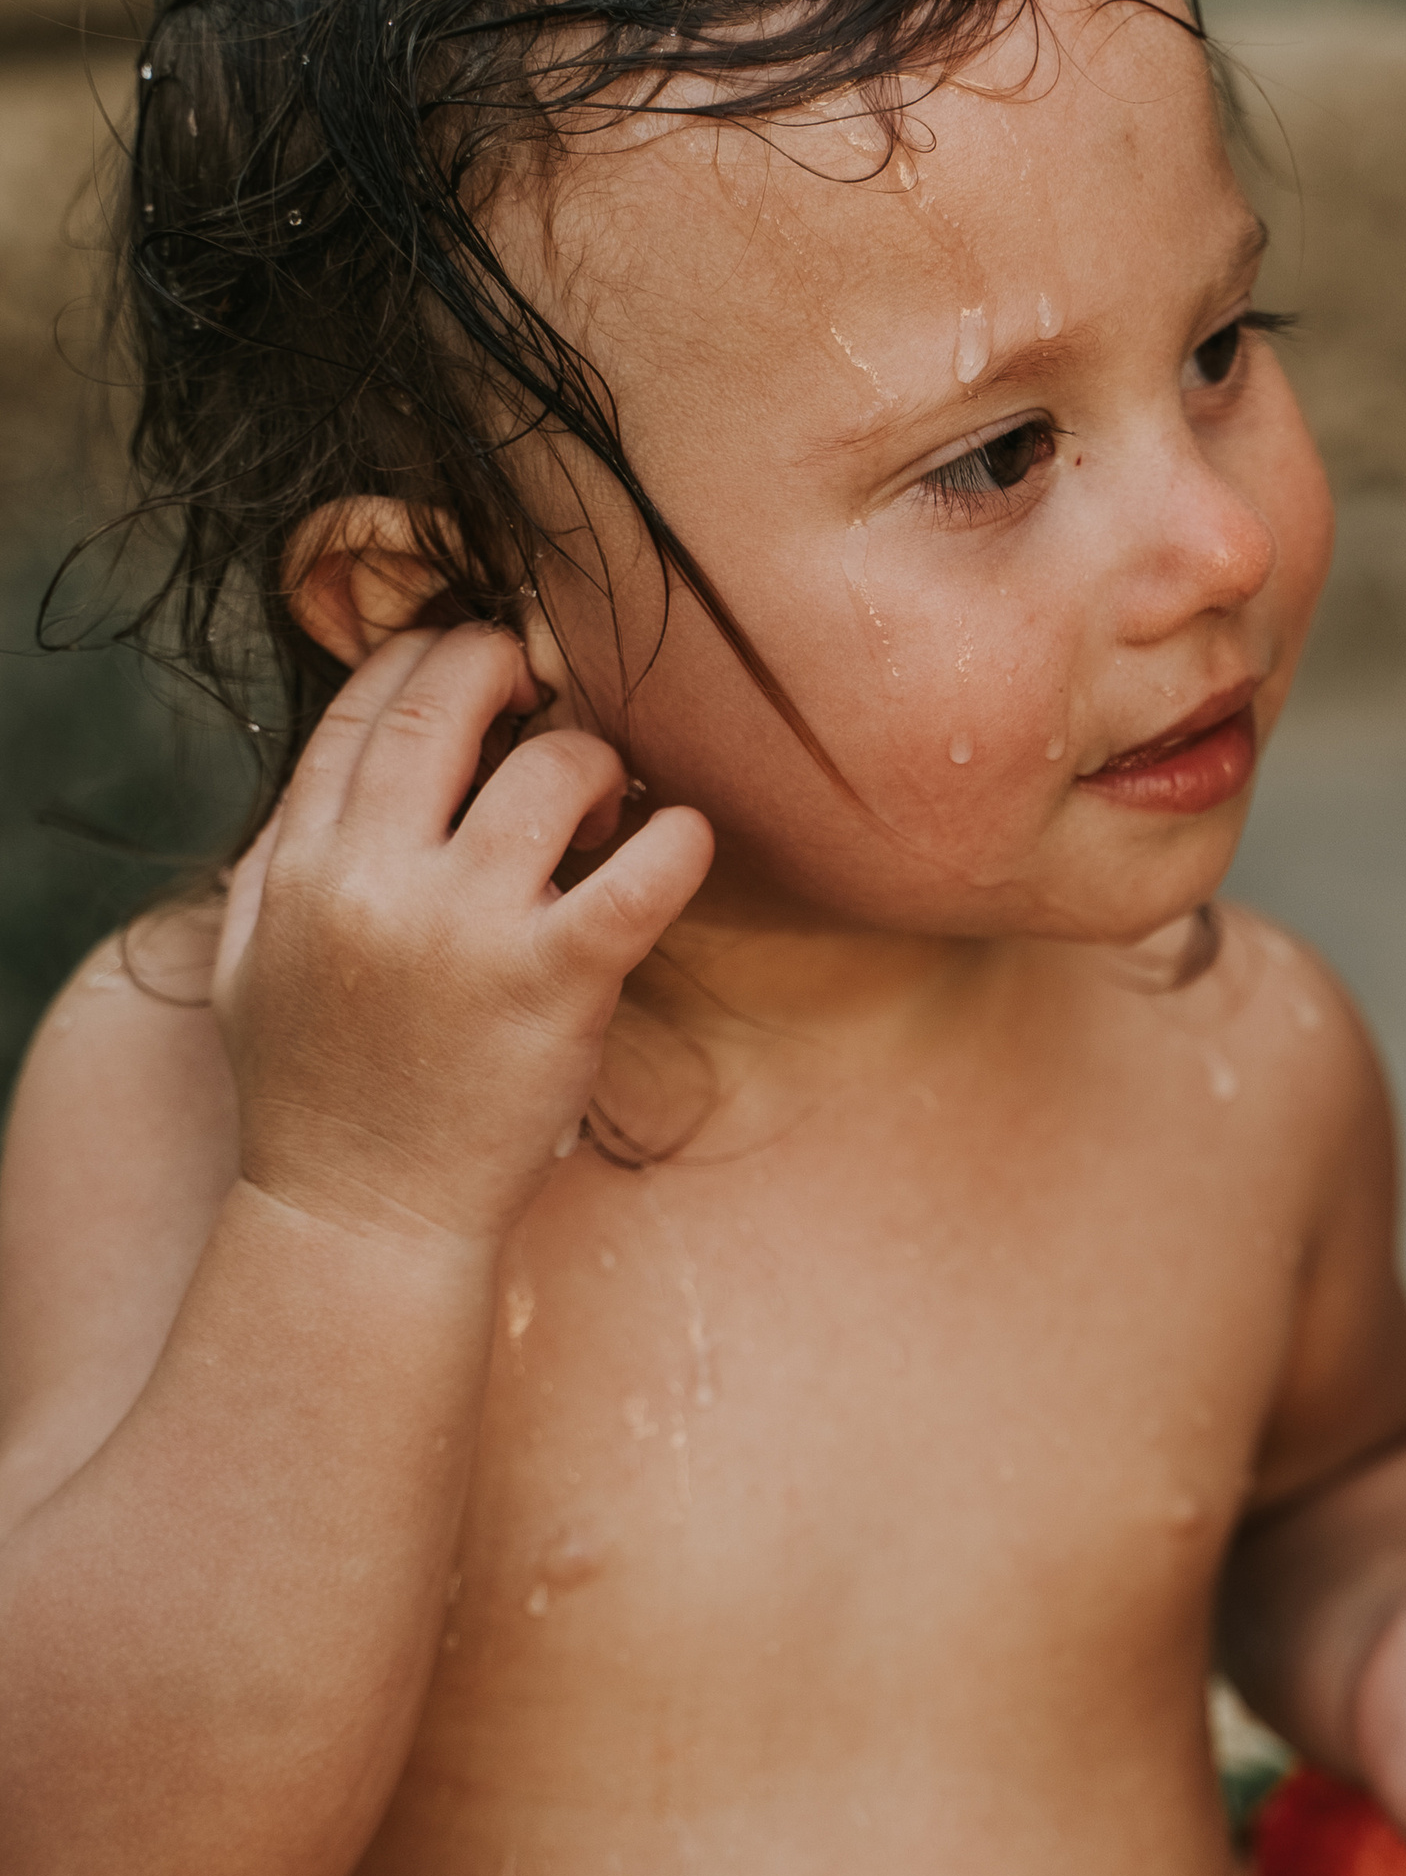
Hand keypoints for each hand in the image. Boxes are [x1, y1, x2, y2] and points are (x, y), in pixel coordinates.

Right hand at [213, 627, 714, 1247]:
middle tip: (544, 688)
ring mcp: (467, 929)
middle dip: (503, 667)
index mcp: (302, 865)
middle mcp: (377, 879)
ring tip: (607, 807)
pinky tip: (684, 839)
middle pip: (447, 707)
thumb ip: (277, 862)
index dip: (423, 658)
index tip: (470, 656)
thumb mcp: (252, 964)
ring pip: (552, 771)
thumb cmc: (314, 1096)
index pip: (364, 710)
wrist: (361, 1219)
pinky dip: (679, 843)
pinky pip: (640, 879)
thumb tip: (326, 779)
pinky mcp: (554, 983)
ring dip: (594, 764)